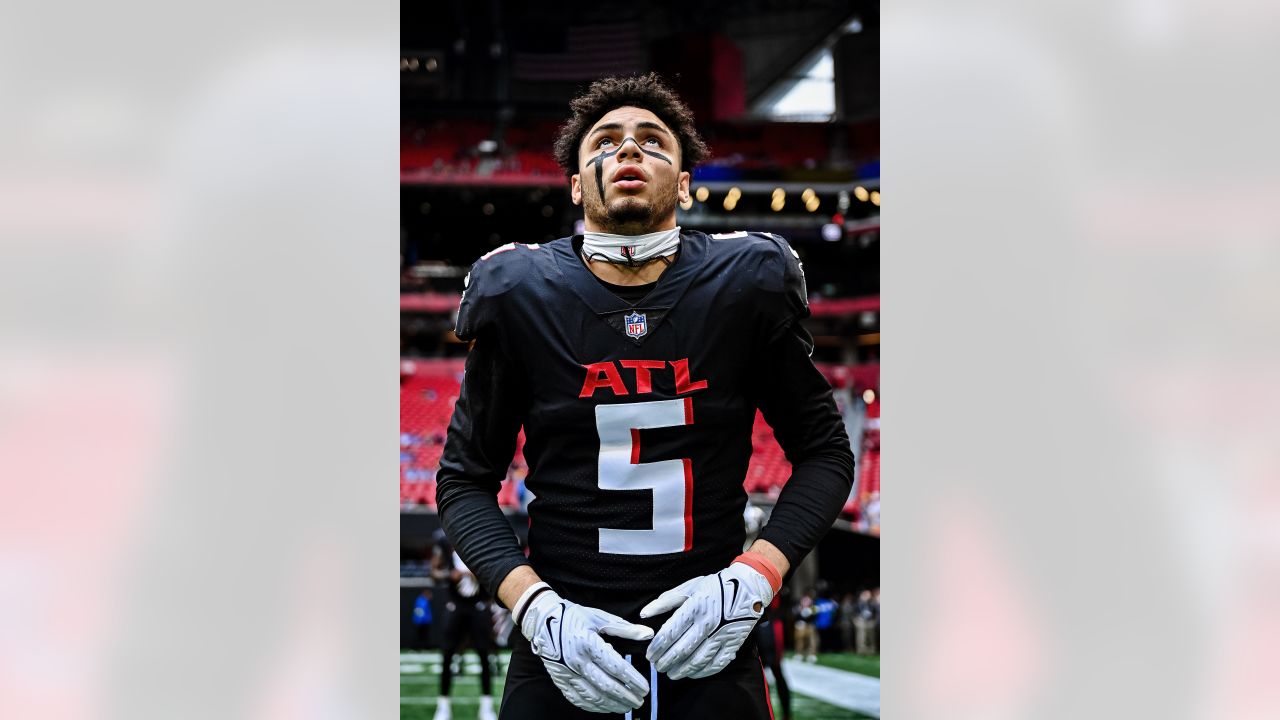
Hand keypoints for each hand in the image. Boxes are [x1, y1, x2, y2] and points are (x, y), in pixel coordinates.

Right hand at [516, 583, 653, 712]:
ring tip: (628, 706)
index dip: (632, 680)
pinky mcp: (560, 680)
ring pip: (593, 696)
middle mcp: (576, 661)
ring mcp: (567, 673)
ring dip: (613, 704)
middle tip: (640, 700)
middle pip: (606, 686)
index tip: (645, 687)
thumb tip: (648, 634)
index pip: (616, 667)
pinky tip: (607, 707)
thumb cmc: (572, 616)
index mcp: (588, 643)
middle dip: (626, 696)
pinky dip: (594, 706)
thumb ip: (625, 628)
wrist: (541, 620)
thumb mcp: (599, 617)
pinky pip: (579, 699)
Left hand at [640, 560, 775, 679]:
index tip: (650, 655)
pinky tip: (692, 673)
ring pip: (698, 660)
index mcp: (695, 607)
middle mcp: (708, 623)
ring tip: (671, 673)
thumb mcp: (689, 587)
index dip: (657, 648)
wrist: (749, 588)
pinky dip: (702, 672)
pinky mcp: (733, 644)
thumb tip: (644, 613)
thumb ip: (665, 601)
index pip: (670, 633)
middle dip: (666, 661)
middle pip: (682, 650)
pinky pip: (716, 664)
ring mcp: (722, 636)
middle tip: (657, 667)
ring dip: (682, 670)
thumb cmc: (716, 586)